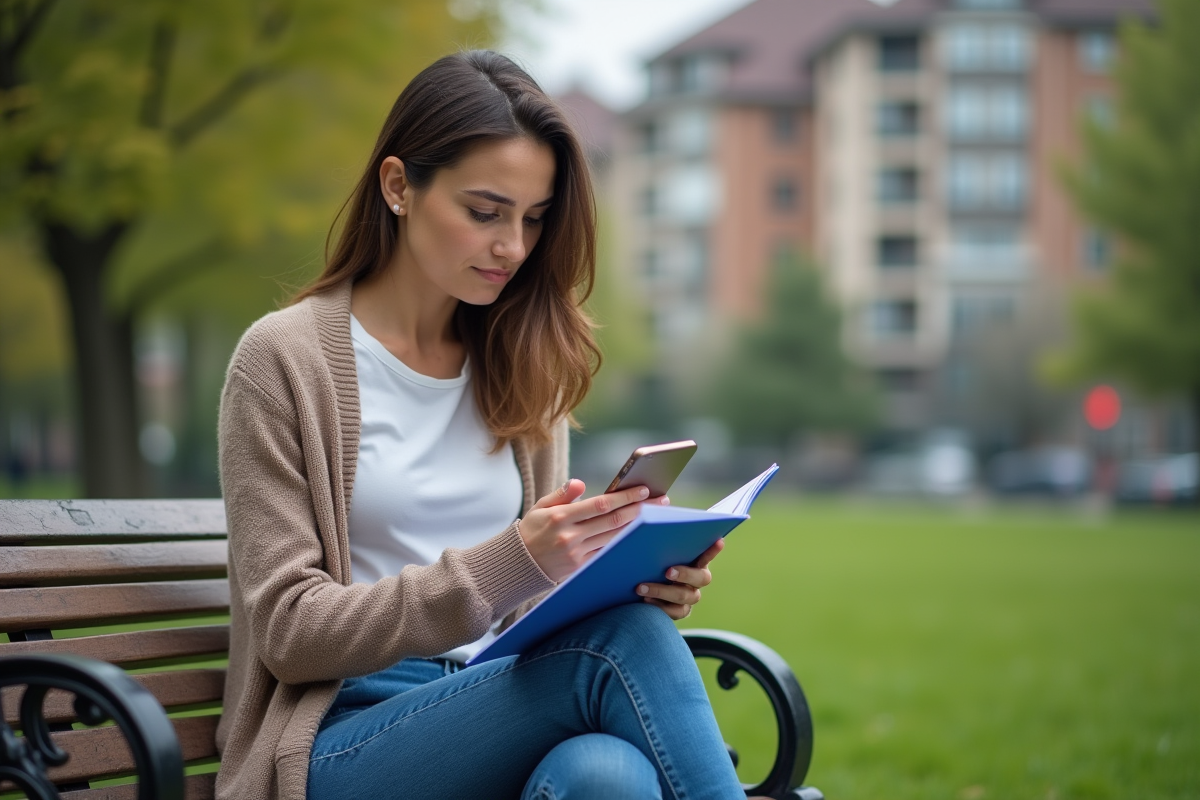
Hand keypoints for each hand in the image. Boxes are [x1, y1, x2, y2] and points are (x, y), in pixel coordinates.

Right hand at [520, 479, 658, 582]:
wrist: (518, 565)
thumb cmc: (531, 530)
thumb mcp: (540, 507)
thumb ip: (561, 494)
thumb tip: (580, 483)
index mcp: (561, 517)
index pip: (600, 505)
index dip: (624, 497)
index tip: (643, 489)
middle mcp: (570, 537)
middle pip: (613, 521)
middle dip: (640, 510)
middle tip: (661, 501)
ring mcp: (576, 554)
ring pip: (614, 538)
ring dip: (638, 527)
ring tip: (656, 517)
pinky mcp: (580, 568)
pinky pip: (607, 553)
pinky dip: (624, 543)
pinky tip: (639, 535)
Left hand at [636, 538, 723, 620]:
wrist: (638, 585)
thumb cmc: (649, 561)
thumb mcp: (654, 550)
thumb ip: (659, 542)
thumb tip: (651, 523)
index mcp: (695, 560)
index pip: (708, 554)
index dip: (713, 550)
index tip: (718, 541)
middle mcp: (697, 580)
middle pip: (701, 578)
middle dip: (685, 574)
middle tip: (667, 571)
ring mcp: (690, 597)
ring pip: (684, 596)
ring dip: (662, 591)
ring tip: (641, 587)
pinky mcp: (680, 611)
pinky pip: (675, 612)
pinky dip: (659, 606)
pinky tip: (645, 599)